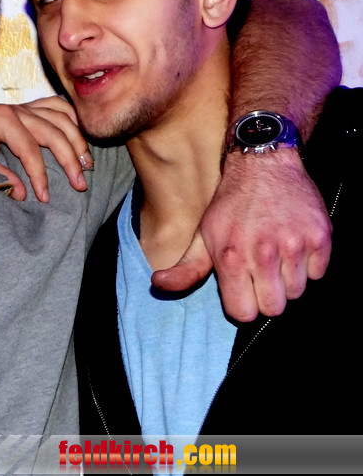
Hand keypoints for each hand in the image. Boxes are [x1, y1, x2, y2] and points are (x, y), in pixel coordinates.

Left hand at [0, 96, 91, 201]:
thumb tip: (21, 193)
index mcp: (2, 119)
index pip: (29, 149)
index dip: (39, 175)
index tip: (45, 197)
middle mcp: (18, 109)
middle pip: (53, 132)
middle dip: (69, 160)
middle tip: (80, 184)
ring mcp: (27, 105)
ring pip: (62, 117)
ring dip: (78, 140)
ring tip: (87, 163)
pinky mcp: (31, 106)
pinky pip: (58, 106)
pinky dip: (73, 119)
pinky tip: (79, 137)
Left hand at [152, 148, 330, 320]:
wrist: (264, 164)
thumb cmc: (230, 204)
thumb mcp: (203, 234)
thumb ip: (186, 268)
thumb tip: (158, 285)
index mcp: (230, 257)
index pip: (243, 313)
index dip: (243, 305)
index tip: (243, 289)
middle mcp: (264, 253)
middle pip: (274, 308)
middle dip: (267, 296)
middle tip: (261, 273)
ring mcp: (295, 245)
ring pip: (298, 292)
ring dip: (288, 280)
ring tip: (277, 254)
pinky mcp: (320, 236)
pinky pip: (319, 273)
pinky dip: (309, 264)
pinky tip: (294, 244)